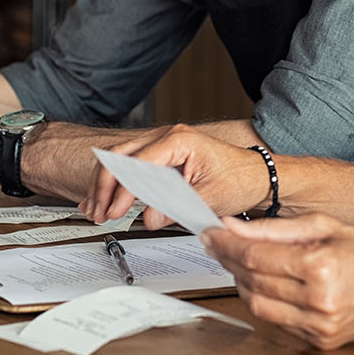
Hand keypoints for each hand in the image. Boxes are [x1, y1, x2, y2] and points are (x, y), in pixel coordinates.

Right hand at [79, 124, 269, 226]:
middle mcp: (167, 136)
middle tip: (99, 212)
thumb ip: (177, 207)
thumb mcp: (210, 198)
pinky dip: (114, 182)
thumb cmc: (240, 179)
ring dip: (104, 185)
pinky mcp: (161, 156)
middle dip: (104, 186)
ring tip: (96, 209)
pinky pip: (129, 165)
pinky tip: (102, 199)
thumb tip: (148, 218)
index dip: (122, 190)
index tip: (115, 211)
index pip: (138, 163)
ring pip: (119, 159)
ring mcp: (162, 144)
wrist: (257, 175)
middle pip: (120, 156)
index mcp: (179, 140)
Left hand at [202, 214, 353, 348]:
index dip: (227, 244)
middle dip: (229, 260)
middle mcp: (319, 300)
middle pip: (252, 280)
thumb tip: (234, 226)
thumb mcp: (322, 225)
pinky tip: (263, 284)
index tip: (212, 233)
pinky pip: (276, 322)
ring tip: (240, 262)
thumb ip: (273, 228)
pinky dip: (264, 301)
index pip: (256, 256)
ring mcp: (319, 325)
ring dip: (242, 283)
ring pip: (258, 305)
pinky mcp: (319, 341)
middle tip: (219, 244)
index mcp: (320, 266)